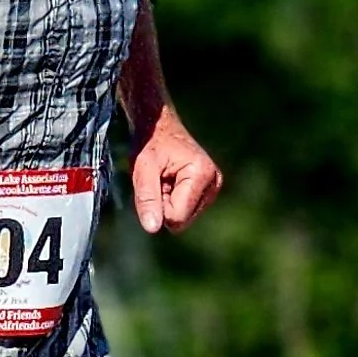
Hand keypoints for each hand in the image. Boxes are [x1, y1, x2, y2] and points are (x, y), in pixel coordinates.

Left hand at [131, 109, 222, 235]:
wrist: (160, 127)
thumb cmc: (151, 144)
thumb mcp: (143, 169)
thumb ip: (147, 198)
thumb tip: (152, 229)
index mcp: (202, 174)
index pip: (176, 216)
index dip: (158, 206)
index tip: (155, 182)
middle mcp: (214, 183)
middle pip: (181, 221)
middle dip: (164, 206)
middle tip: (159, 181)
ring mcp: (214, 188)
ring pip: (183, 219)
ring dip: (168, 203)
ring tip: (165, 180)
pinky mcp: (209, 192)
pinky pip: (186, 212)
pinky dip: (174, 201)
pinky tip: (172, 182)